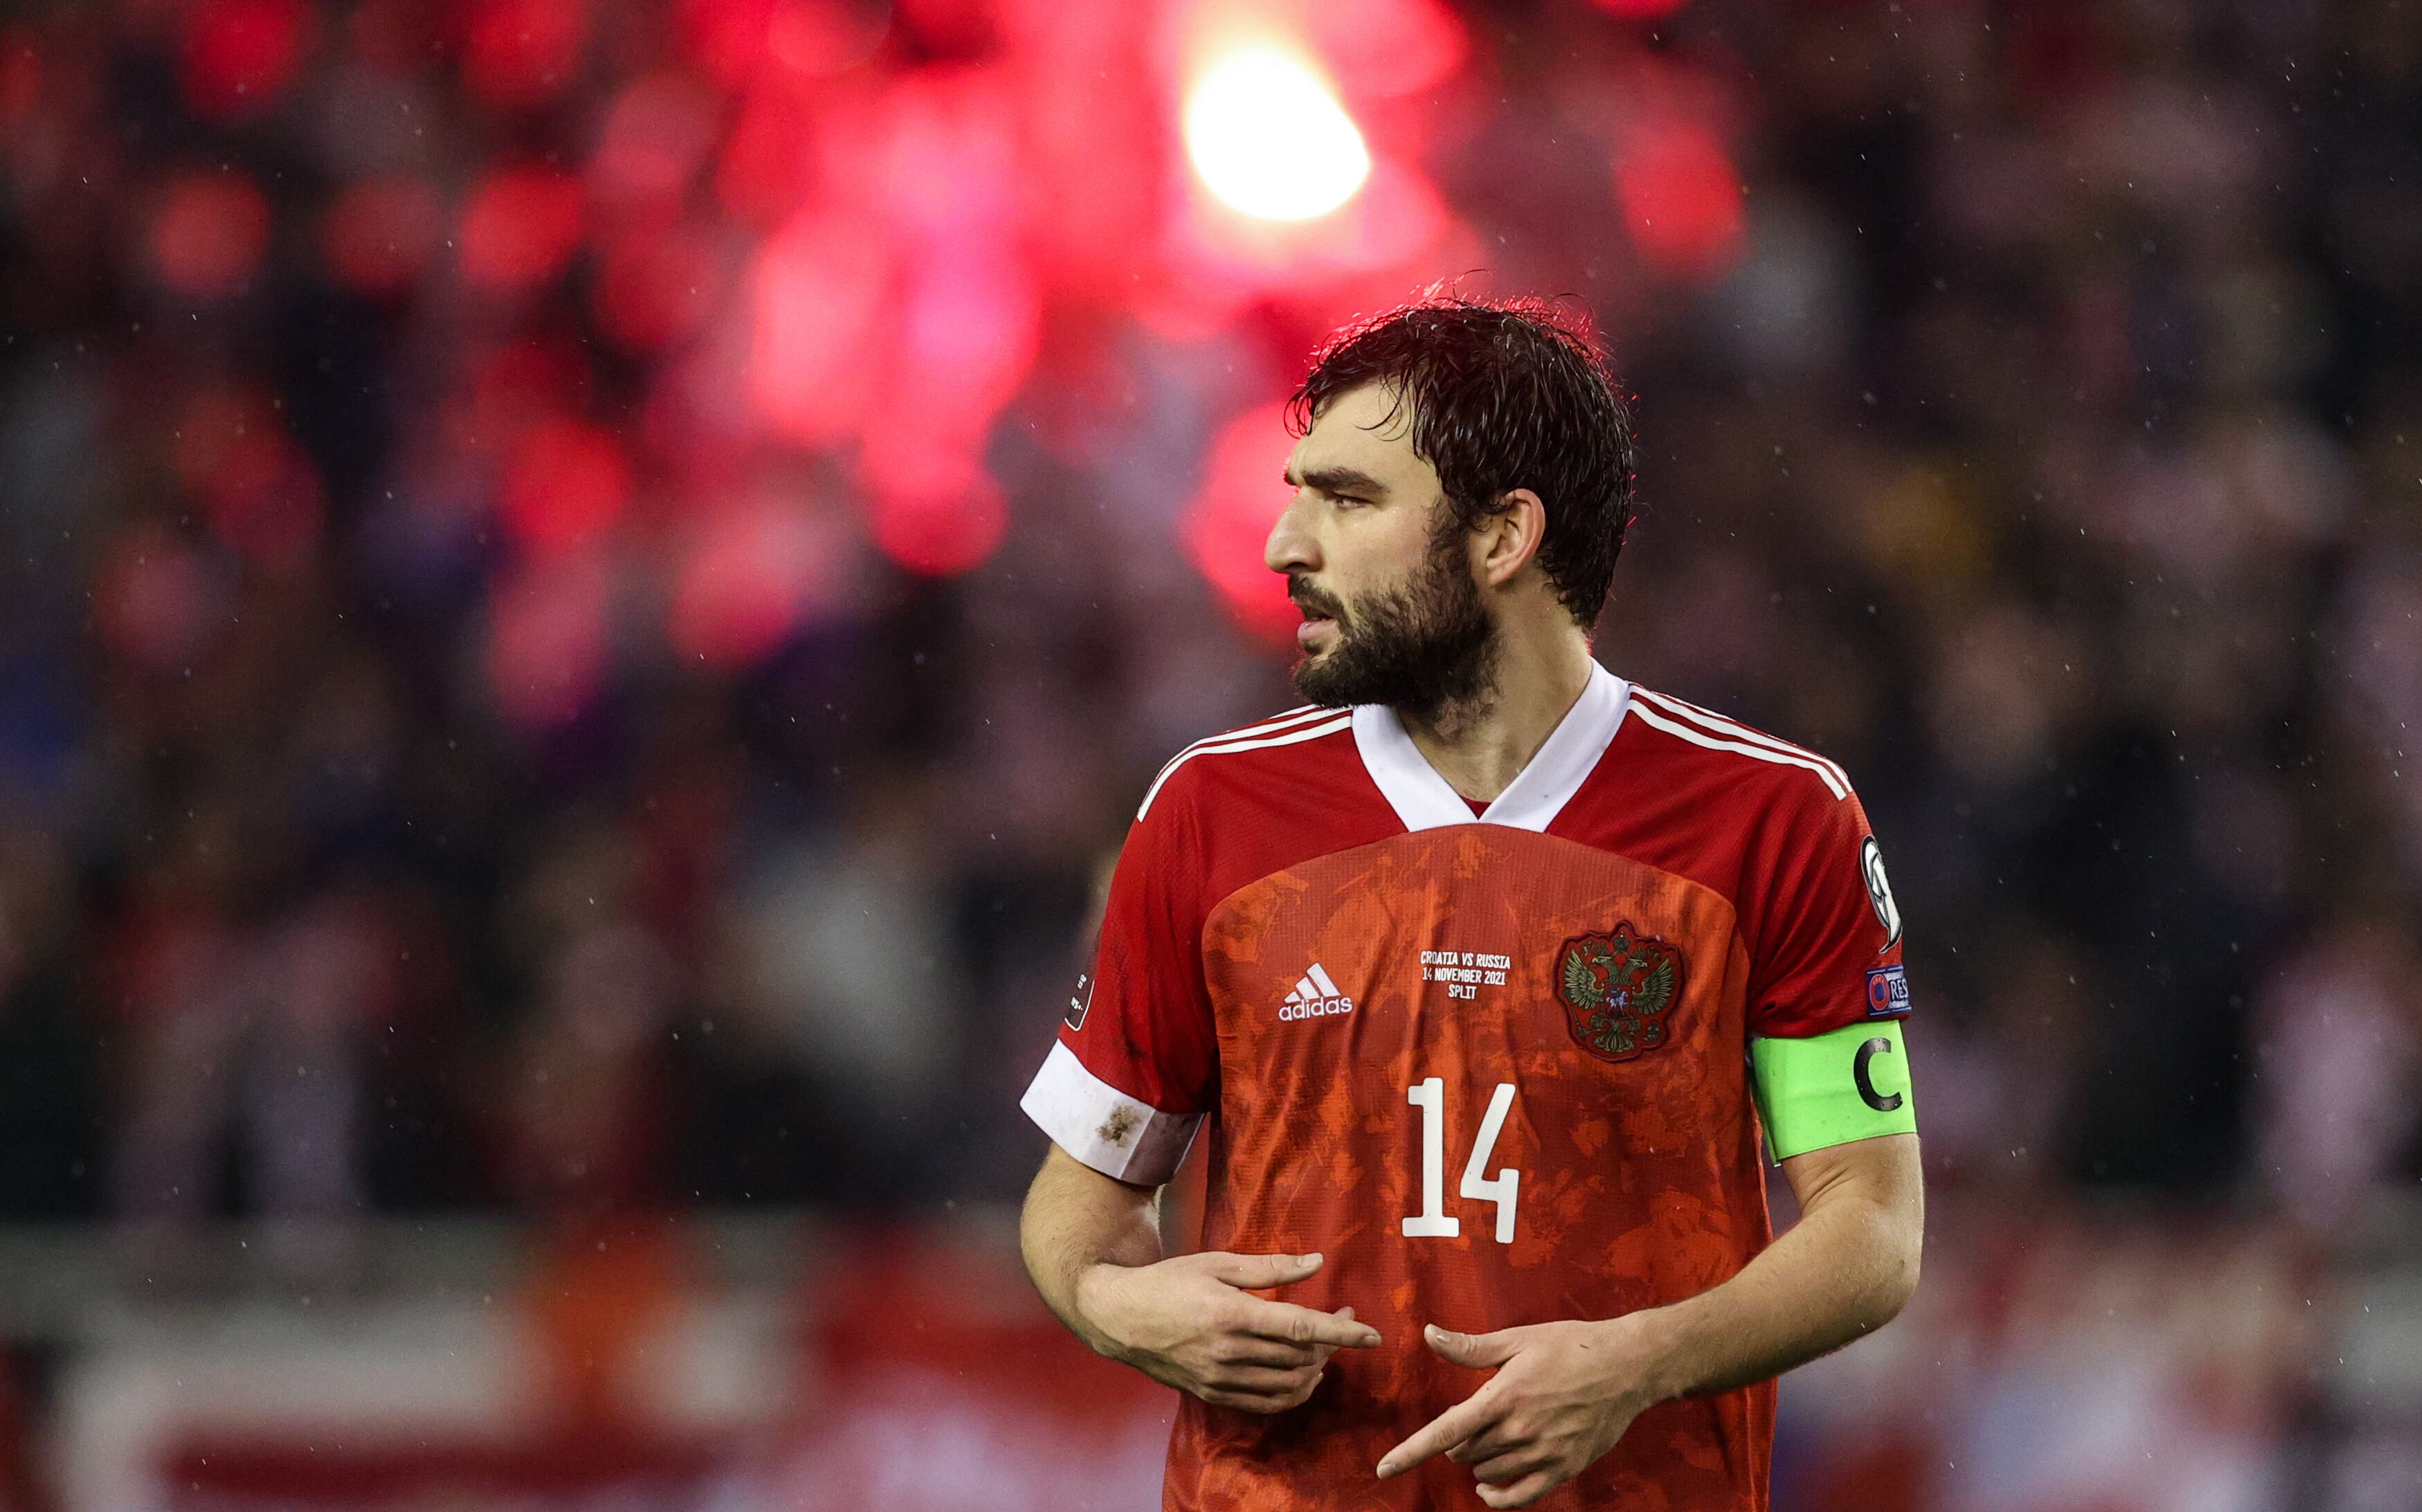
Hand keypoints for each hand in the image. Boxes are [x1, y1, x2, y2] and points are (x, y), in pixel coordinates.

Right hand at [1076, 1250, 1380, 1412]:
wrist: (1118, 1318)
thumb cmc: (1168, 1282)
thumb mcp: (1217, 1263)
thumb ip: (1271, 1267)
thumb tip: (1317, 1262)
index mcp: (1231, 1313)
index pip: (1301, 1327)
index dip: (1342, 1332)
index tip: (1372, 1334)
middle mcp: (1228, 1351)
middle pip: (1300, 1357)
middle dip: (1333, 1343)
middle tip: (1343, 1321)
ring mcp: (1220, 1378)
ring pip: (1288, 1385)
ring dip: (1316, 1370)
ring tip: (1323, 1348)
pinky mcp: (1212, 1394)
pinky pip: (1265, 1404)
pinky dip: (1292, 1394)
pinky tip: (1301, 1376)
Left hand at [1376, 1317, 1662, 1507]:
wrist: (1628, 1366)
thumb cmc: (1571, 1345)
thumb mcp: (1518, 1339)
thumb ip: (1471, 1347)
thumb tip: (1429, 1334)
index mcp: (1503, 1396)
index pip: (1446, 1431)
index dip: (1411, 1452)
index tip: (1383, 1469)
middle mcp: (1520, 1429)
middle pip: (1464, 1452)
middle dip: (1458, 1440)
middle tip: (1475, 1417)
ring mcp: (1544, 1453)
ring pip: (1488, 1472)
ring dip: (1478, 1461)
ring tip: (1492, 1438)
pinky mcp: (1565, 1468)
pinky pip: (1522, 1497)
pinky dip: (1499, 1498)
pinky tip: (1488, 1491)